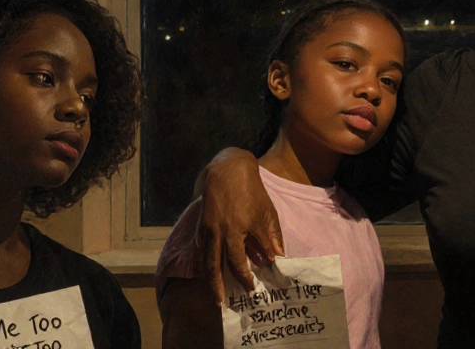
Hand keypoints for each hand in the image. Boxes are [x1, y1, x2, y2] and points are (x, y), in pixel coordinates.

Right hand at [194, 147, 283, 303]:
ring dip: (207, 278)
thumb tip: (277, 256)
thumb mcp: (266, 212)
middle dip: (217, 287)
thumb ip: (270, 236)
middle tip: (220, 303)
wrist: (227, 170)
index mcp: (234, 232)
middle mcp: (217, 234)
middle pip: (214, 267)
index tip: (250, 289)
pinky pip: (198, 249)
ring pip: (203, 260)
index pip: (238, 263)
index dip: (244, 277)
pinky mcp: (200, 224)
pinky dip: (199, 262)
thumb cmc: (250, 191)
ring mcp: (206, 229)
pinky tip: (202, 270)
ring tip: (210, 292)